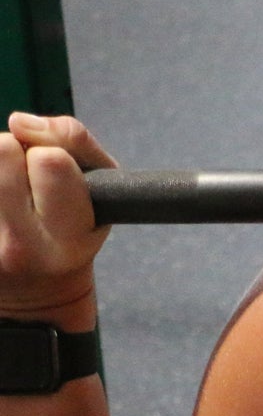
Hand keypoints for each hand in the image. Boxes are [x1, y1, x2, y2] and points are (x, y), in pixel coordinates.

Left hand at [0, 113, 116, 316]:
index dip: (52, 156)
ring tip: (7, 190)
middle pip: (1, 148)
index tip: (53, 178)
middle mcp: (19, 245)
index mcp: (66, 239)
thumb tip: (19, 121)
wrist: (33, 294)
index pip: (50, 159)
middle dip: (14, 153)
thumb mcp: (100, 193)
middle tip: (22, 181)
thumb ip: (75, 142)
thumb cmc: (72, 237)